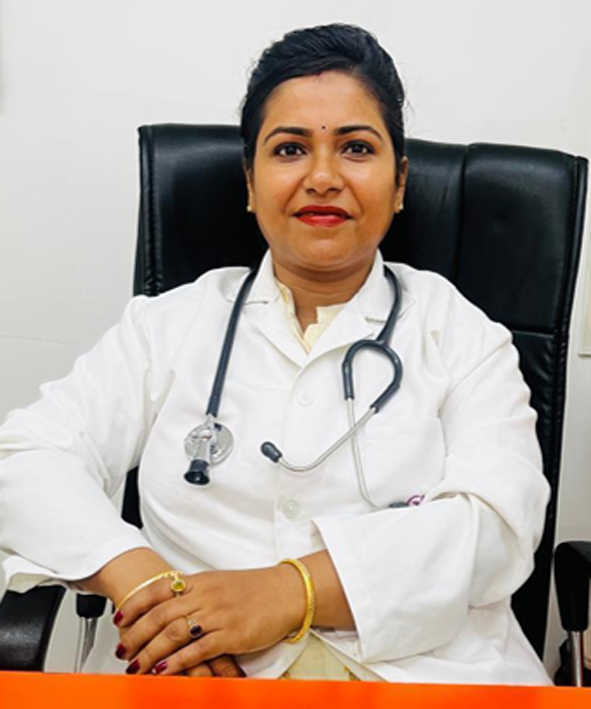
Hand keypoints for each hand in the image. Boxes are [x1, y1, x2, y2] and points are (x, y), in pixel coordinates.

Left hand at [114, 565, 304, 675]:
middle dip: (136, 634)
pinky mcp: (231, 634)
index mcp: (201, 580)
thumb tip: (170, 603)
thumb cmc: (255, 588)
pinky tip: (164, 671)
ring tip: (136, 665)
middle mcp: (205, 595)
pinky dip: (177, 662)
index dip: (135, 604)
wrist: (286, 591)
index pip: (158, 589)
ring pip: (173, 633)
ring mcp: (218, 614)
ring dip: (150, 652)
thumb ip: (195, 591)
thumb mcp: (220, 582)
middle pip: (160, 614)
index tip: (120, 617)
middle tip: (122, 649)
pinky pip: (197, 649)